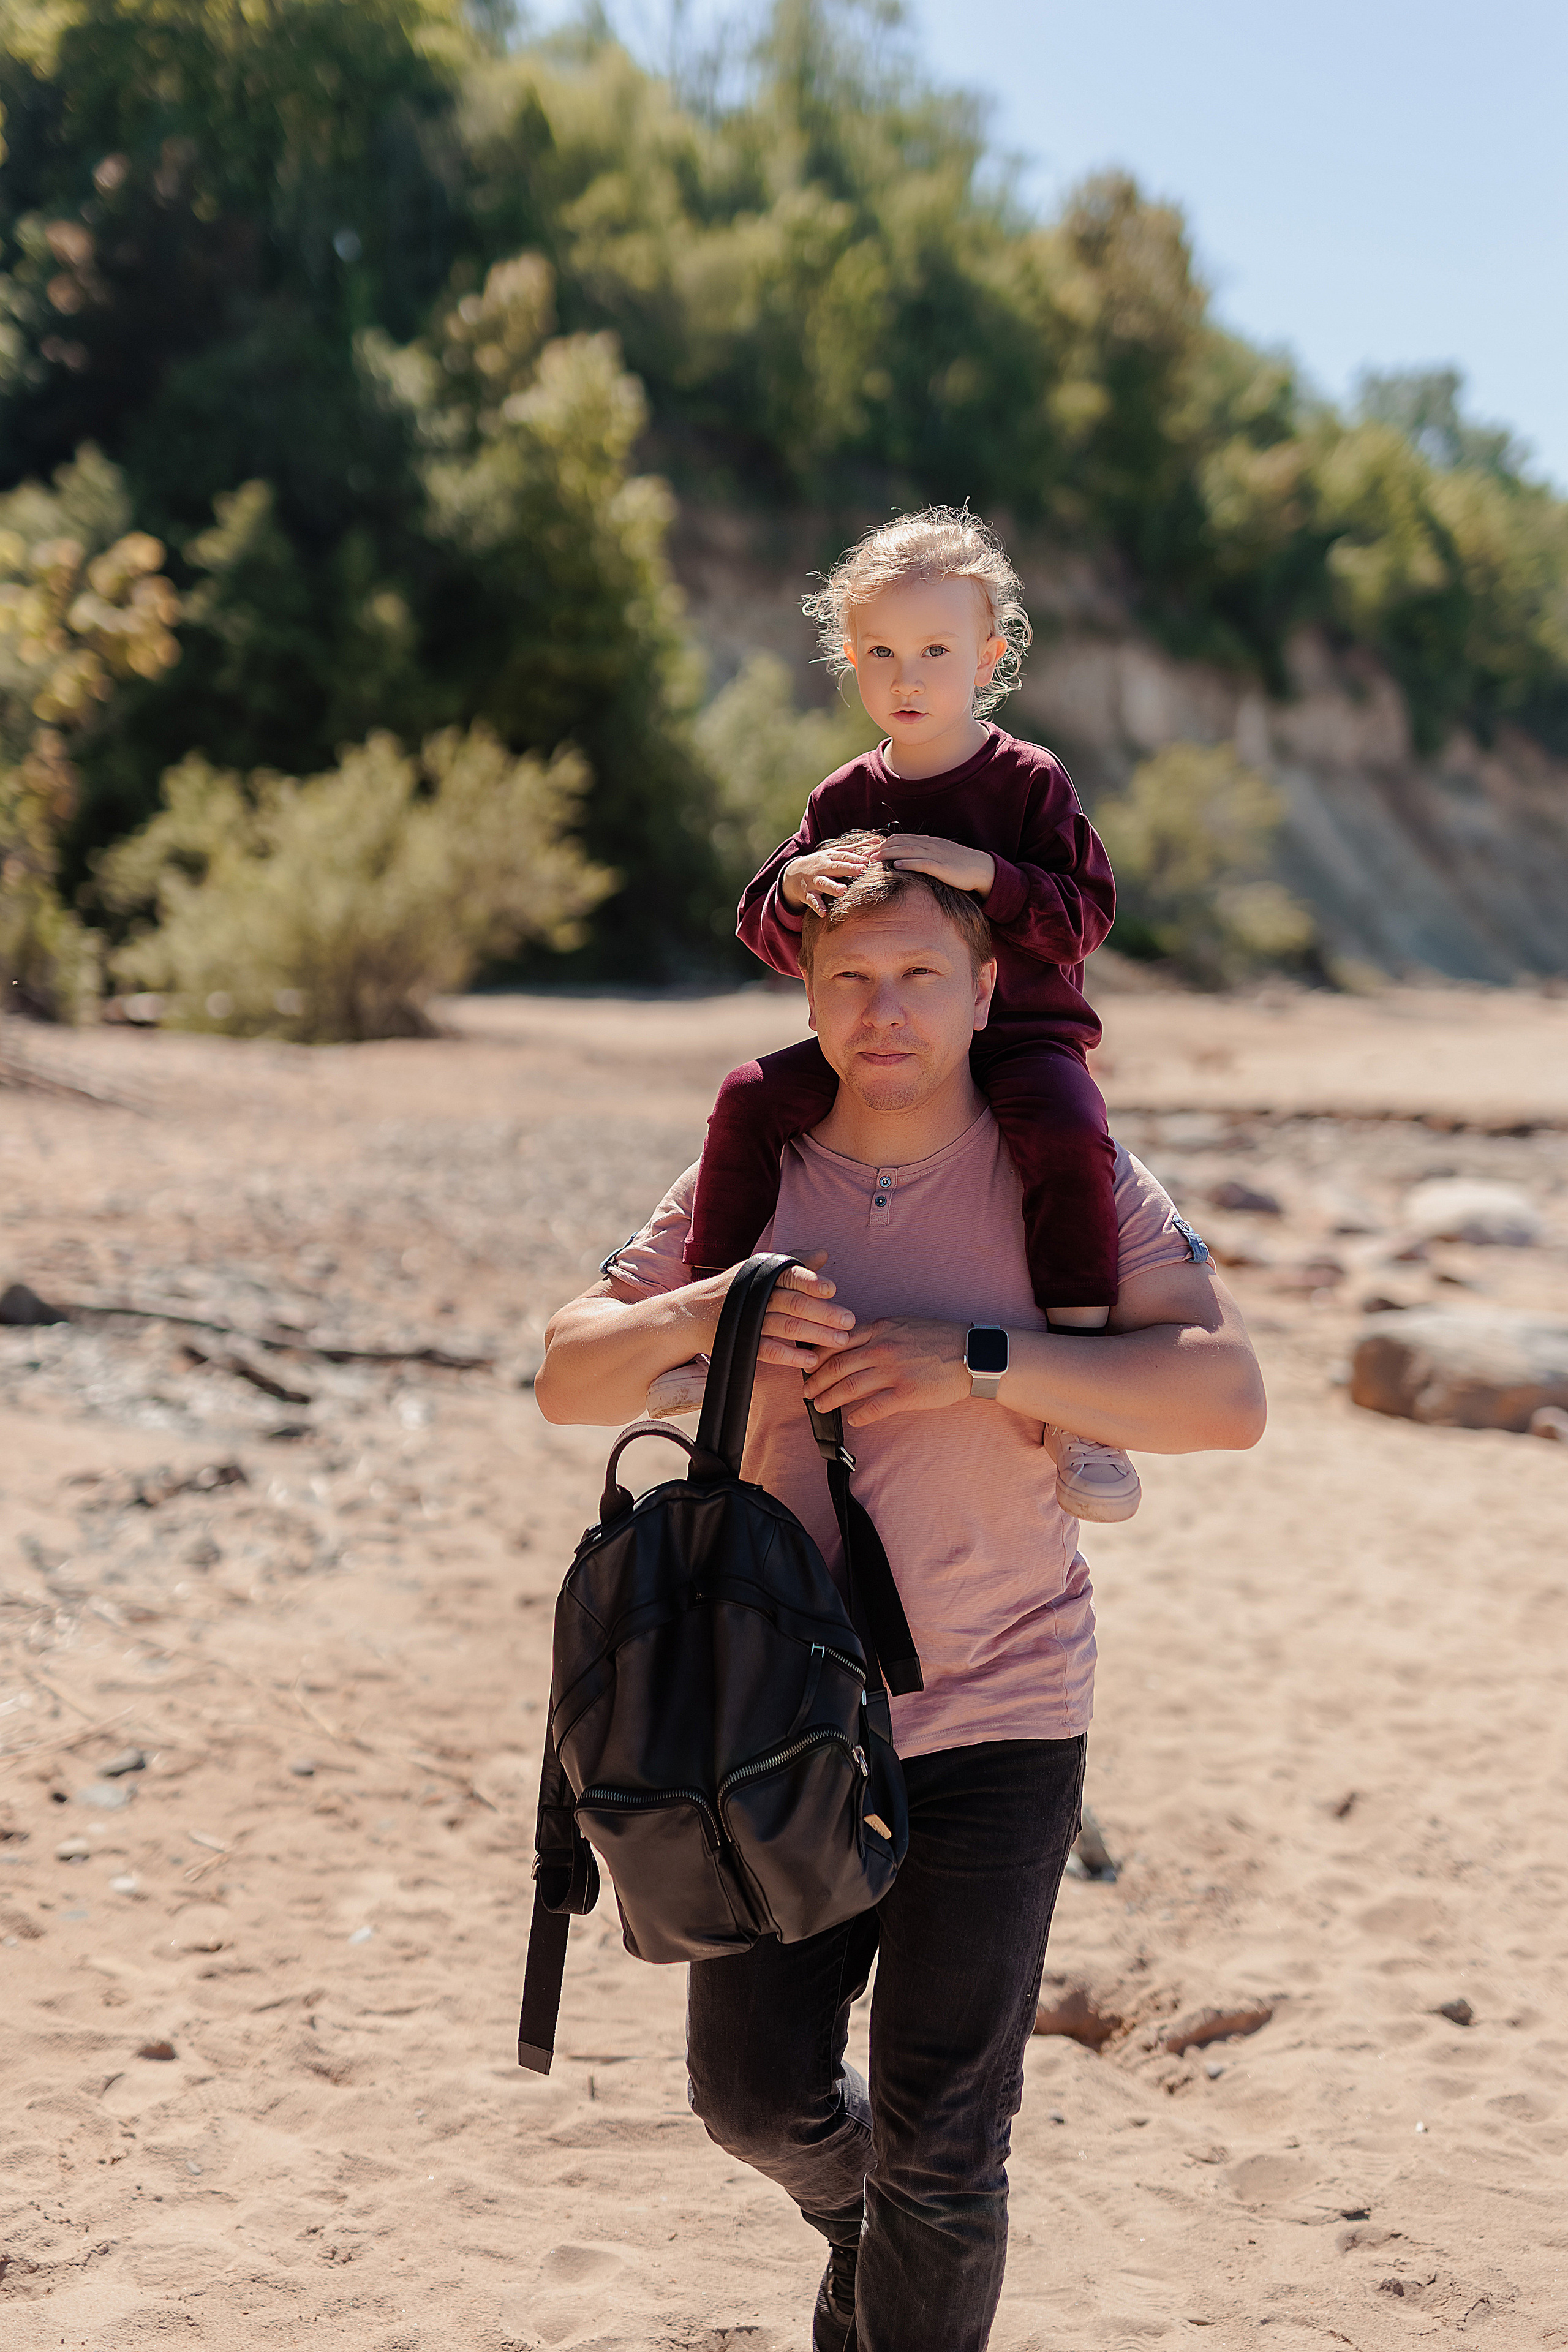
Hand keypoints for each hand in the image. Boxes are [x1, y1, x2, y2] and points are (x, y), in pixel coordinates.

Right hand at [687, 1252, 857, 1370]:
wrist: (692, 1313)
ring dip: (814, 1335)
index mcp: (762, 1275)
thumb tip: (823, 1254)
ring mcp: (748, 1321)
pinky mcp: (742, 1343)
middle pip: (793, 1303)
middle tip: (849, 1321)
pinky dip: (790, 1356)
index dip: (810, 1281)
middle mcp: (756, 1295)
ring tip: (839, 1341)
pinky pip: (768, 1351)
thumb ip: (792, 1262)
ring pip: (785, 1327)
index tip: (832, 1289)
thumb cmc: (735, 1288)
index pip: (789, 1275)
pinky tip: (810, 1361)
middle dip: (823, 1313)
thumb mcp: (760, 1269)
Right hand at [781, 840, 882, 915]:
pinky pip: (812, 901)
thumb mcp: (833, 853)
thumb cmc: (820, 863)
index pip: (843, 856)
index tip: (867, 860)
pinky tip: (823, 913)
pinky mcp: (807, 894)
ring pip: (823, 884)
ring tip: (842, 891)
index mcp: (830, 857)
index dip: (855, 858)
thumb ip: (854, 848)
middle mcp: (822, 868)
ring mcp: (814, 881)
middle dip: (848, 869)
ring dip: (832, 887)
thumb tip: (876, 841)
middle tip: (861, 870)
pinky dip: (817, 907)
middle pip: (835, 868)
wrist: (792, 873)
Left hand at [801, 1317, 968, 1426]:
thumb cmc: (940, 1338)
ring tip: (819, 1405)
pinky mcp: (906, 1393)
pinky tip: (852, 1419)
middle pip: (836, 1366)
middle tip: (806, 1391)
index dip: (817, 1356)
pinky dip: (859, 1415)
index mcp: (880, 1329)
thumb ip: (878, 1333)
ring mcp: (893, 1372)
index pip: (837, 1341)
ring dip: (829, 1398)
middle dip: (816, 1380)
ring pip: (849, 1387)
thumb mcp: (905, 1325)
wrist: (973, 1353)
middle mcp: (882, 1349)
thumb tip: (854, 1343)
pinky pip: (873, 1408)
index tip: (807, 1365)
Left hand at [877, 833, 994, 897]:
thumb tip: (907, 859)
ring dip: (888, 854)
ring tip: (874, 860)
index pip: (901, 838)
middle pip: (900, 842)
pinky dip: (907, 863)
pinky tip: (895, 865)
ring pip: (907, 850)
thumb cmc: (960, 865)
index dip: (884, 843)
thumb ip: (924, 855)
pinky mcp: (941, 867)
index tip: (870, 850)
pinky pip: (921, 863)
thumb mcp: (939, 856)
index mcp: (928, 842)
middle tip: (865, 855)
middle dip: (881, 848)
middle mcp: (929, 845)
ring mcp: (935, 855)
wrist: (981, 868)